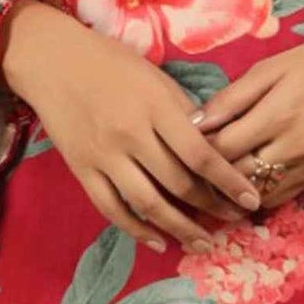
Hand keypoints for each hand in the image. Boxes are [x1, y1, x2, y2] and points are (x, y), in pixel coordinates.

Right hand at [1, 0, 267, 254]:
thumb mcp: (156, 77)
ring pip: (148, 203)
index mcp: (156, 107)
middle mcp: (131, 134)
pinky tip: (159, 242)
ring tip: (203, 243)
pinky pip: (112, 208)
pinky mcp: (82, 170)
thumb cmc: (111, 63)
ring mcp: (104, 155)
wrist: (53, 60)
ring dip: (180, 228)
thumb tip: (214, 147)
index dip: (229, 182)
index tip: (251, 199)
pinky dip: (137, 230)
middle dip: (211, 207)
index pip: (201, 154)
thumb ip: (185, 113)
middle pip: (178, 183)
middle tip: (234, 221)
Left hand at [191, 8, 303, 204]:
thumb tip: (195, 123)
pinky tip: (239, 188)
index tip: (179, 147)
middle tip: (185, 171)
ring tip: (208, 183)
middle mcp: (293, 147)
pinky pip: (278, 198)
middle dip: (208, 177)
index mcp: (277, 114)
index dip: (196, 152)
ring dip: (229, 193)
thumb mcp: (272, 67)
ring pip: (256, 194)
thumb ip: (232, 97)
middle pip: (236, 177)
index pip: (222, 148)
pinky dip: (255, 197)